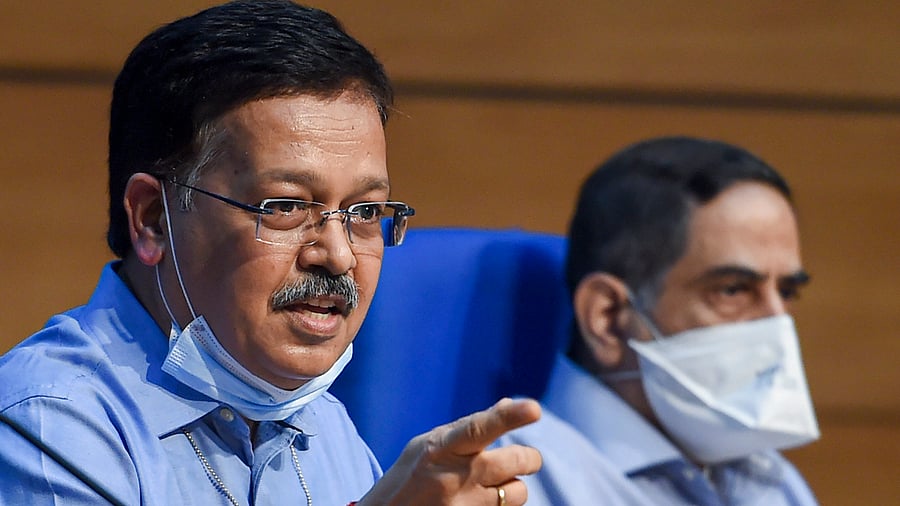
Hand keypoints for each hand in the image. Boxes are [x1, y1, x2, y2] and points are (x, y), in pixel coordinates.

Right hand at [358, 398, 541, 505]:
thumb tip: (511, 404)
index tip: (533, 409)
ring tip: (489, 485)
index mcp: (441, 448)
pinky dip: (499, 505)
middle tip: (520, 459)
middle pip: (516, 462)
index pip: (479, 428)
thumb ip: (469, 427)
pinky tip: (479, 502)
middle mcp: (455, 478)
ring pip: (518, 492)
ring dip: (512, 486)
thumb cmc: (411, 474)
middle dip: (526, 458)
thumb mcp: (430, 443)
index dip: (508, 418)